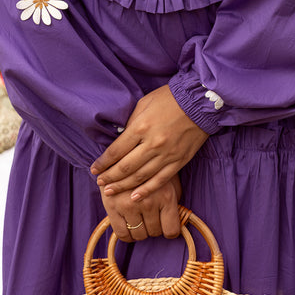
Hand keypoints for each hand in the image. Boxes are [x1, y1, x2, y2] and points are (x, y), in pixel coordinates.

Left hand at [91, 85, 206, 203]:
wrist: (200, 102)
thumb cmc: (170, 98)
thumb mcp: (144, 104)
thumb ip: (132, 123)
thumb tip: (119, 139)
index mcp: (141, 127)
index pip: (116, 151)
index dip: (102, 162)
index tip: (94, 169)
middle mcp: (152, 144)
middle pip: (125, 167)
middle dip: (109, 177)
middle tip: (100, 183)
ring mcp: (166, 155)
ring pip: (140, 177)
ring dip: (123, 186)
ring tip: (110, 191)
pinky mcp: (178, 161)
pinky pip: (160, 180)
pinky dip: (146, 190)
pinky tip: (135, 196)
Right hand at [100, 174, 182, 241]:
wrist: (125, 151)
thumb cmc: (152, 166)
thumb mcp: (170, 179)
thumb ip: (175, 199)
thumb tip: (176, 220)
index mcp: (166, 195)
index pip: (171, 230)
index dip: (170, 231)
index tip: (167, 227)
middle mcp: (148, 202)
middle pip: (155, 232)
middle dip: (155, 228)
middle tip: (152, 218)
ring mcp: (128, 205)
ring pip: (139, 235)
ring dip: (141, 231)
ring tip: (141, 220)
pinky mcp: (111, 207)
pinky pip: (121, 233)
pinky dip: (127, 235)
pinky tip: (129, 226)